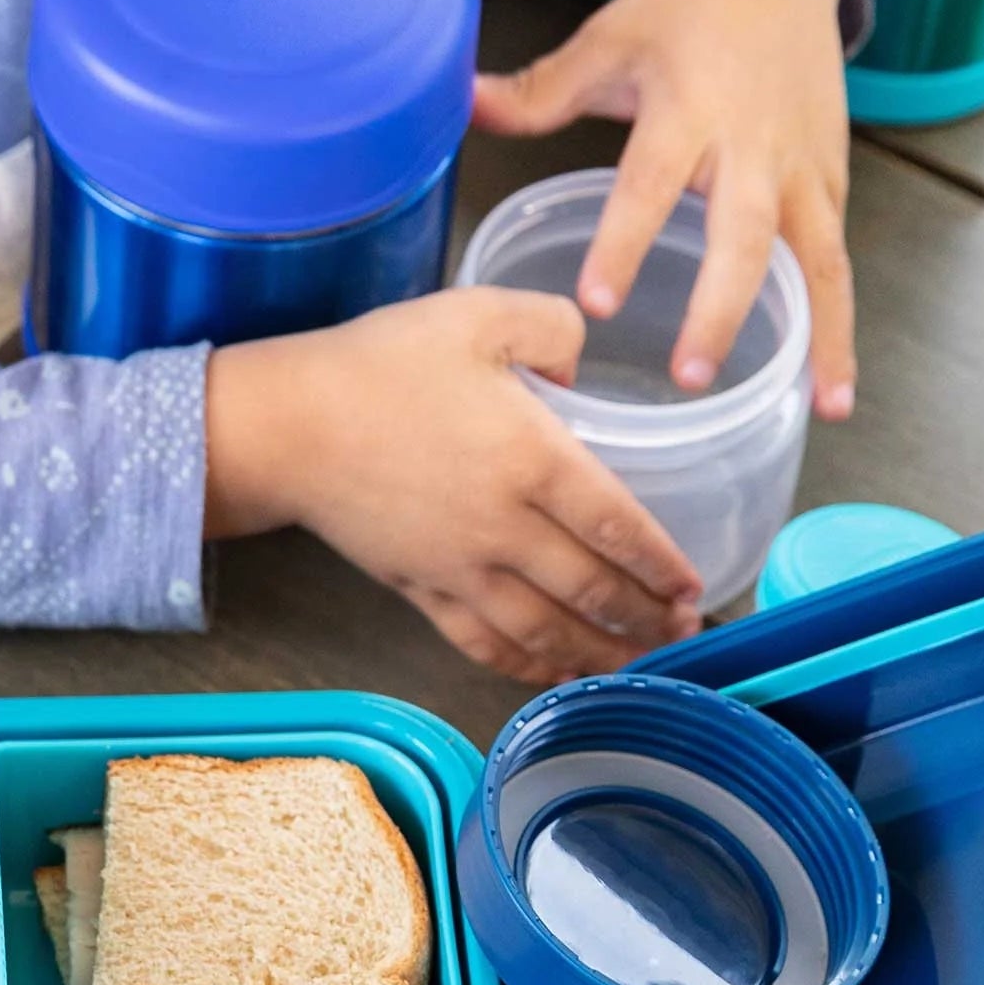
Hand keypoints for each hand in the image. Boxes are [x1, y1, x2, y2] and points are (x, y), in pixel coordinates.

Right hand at [203, 288, 703, 684]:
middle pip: (593, 590)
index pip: (619, 527)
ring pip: (546, 630)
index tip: (694, 585)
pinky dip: (528, 666)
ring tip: (636, 662)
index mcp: (532, 460)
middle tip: (683, 631)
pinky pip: (486, 644)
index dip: (663, 566)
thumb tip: (580, 362)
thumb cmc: (379, 366)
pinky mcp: (421, 591)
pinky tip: (554, 671)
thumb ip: (550, 328)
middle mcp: (504, 527)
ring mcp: (461, 569)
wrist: (289, 425)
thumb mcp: (475, 313)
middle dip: (646, 619)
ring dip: (599, 653)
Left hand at [470, 0, 856, 417]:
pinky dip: (839, 323)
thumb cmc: (679, 10)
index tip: (596, 301)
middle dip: (722, 308)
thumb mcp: (604, 42)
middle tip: (690, 375)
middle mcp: (751, 143)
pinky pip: (836, 261)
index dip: (623, 241)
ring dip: (817, 335)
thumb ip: (534, 92)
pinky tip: (831, 388)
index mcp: (686, 107)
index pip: (649, 183)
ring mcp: (800, 166)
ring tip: (818, 405)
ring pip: (815, 258)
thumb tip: (456, 103)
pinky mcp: (830, 181)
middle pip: (741, 234)